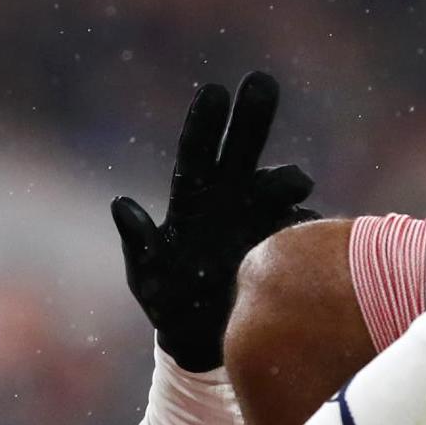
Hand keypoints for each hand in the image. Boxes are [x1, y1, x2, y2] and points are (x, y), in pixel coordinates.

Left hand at [110, 72, 317, 370]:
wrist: (213, 343)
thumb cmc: (172, 306)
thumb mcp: (149, 279)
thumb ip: (139, 243)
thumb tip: (120, 205)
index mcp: (192, 199)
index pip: (197, 152)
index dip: (205, 122)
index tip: (215, 90)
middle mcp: (230, 198)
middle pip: (243, 148)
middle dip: (253, 115)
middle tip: (263, 81)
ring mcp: (262, 217)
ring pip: (279, 185)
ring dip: (286, 180)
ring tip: (296, 185)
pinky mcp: (287, 242)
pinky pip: (300, 224)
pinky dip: (302, 222)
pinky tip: (305, 229)